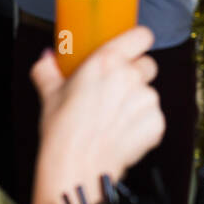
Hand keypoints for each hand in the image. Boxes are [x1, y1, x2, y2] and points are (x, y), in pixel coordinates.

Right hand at [30, 26, 163, 203]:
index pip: (142, 35)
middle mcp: (131, 77)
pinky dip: (143, 125)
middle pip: (147, 65)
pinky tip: (122, 134)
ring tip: (113, 120)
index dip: (139, 41)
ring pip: (150, 93)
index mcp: (107, 62)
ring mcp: (147, 99)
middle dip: (135, 75)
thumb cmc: (62, 132)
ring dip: (137, 102)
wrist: (76, 168)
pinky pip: (154, 117)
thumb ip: (48, 69)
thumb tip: (46, 57)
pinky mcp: (157, 122)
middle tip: (114, 92)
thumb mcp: (49, 95)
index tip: (134, 47)